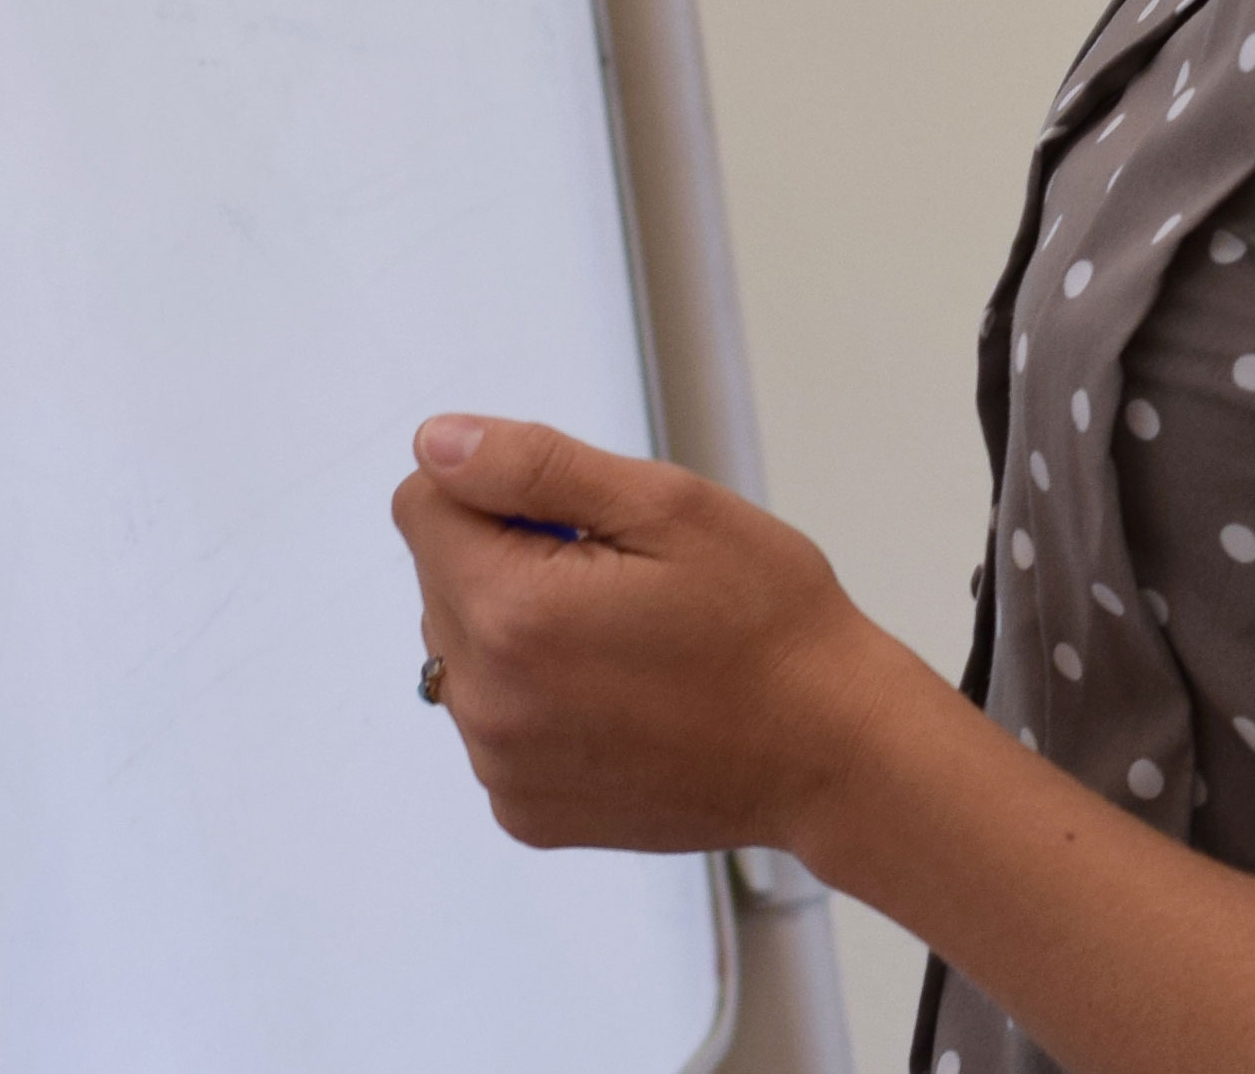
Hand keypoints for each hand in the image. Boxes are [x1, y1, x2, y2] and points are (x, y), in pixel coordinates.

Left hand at [391, 414, 916, 856]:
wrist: (831, 751)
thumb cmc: (768, 622)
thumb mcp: (665, 505)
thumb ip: (530, 464)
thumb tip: (436, 443)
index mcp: (510, 613)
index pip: (422, 501)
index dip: (501, 488)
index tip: (580, 517)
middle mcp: (487, 703)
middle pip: (439, 576)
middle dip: (508, 556)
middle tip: (618, 579)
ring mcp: (502, 768)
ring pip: (462, 648)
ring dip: (519, 627)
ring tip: (625, 642)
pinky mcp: (524, 811)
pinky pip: (493, 719)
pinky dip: (537, 697)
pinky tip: (619, 697)